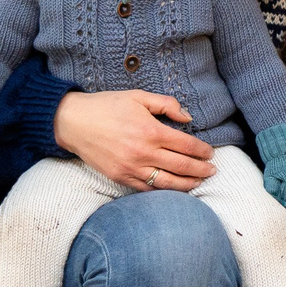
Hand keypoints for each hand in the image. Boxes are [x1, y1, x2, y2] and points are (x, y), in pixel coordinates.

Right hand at [54, 90, 217, 190]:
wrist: (73, 122)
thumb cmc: (107, 106)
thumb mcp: (138, 96)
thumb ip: (166, 104)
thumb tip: (188, 117)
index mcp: (151, 131)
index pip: (186, 145)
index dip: (202, 151)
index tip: (210, 153)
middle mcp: (144, 153)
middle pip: (182, 167)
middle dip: (201, 170)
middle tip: (212, 171)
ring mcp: (131, 168)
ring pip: (167, 183)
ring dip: (187, 184)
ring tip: (198, 183)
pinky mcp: (120, 177)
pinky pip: (147, 189)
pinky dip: (164, 191)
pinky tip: (174, 189)